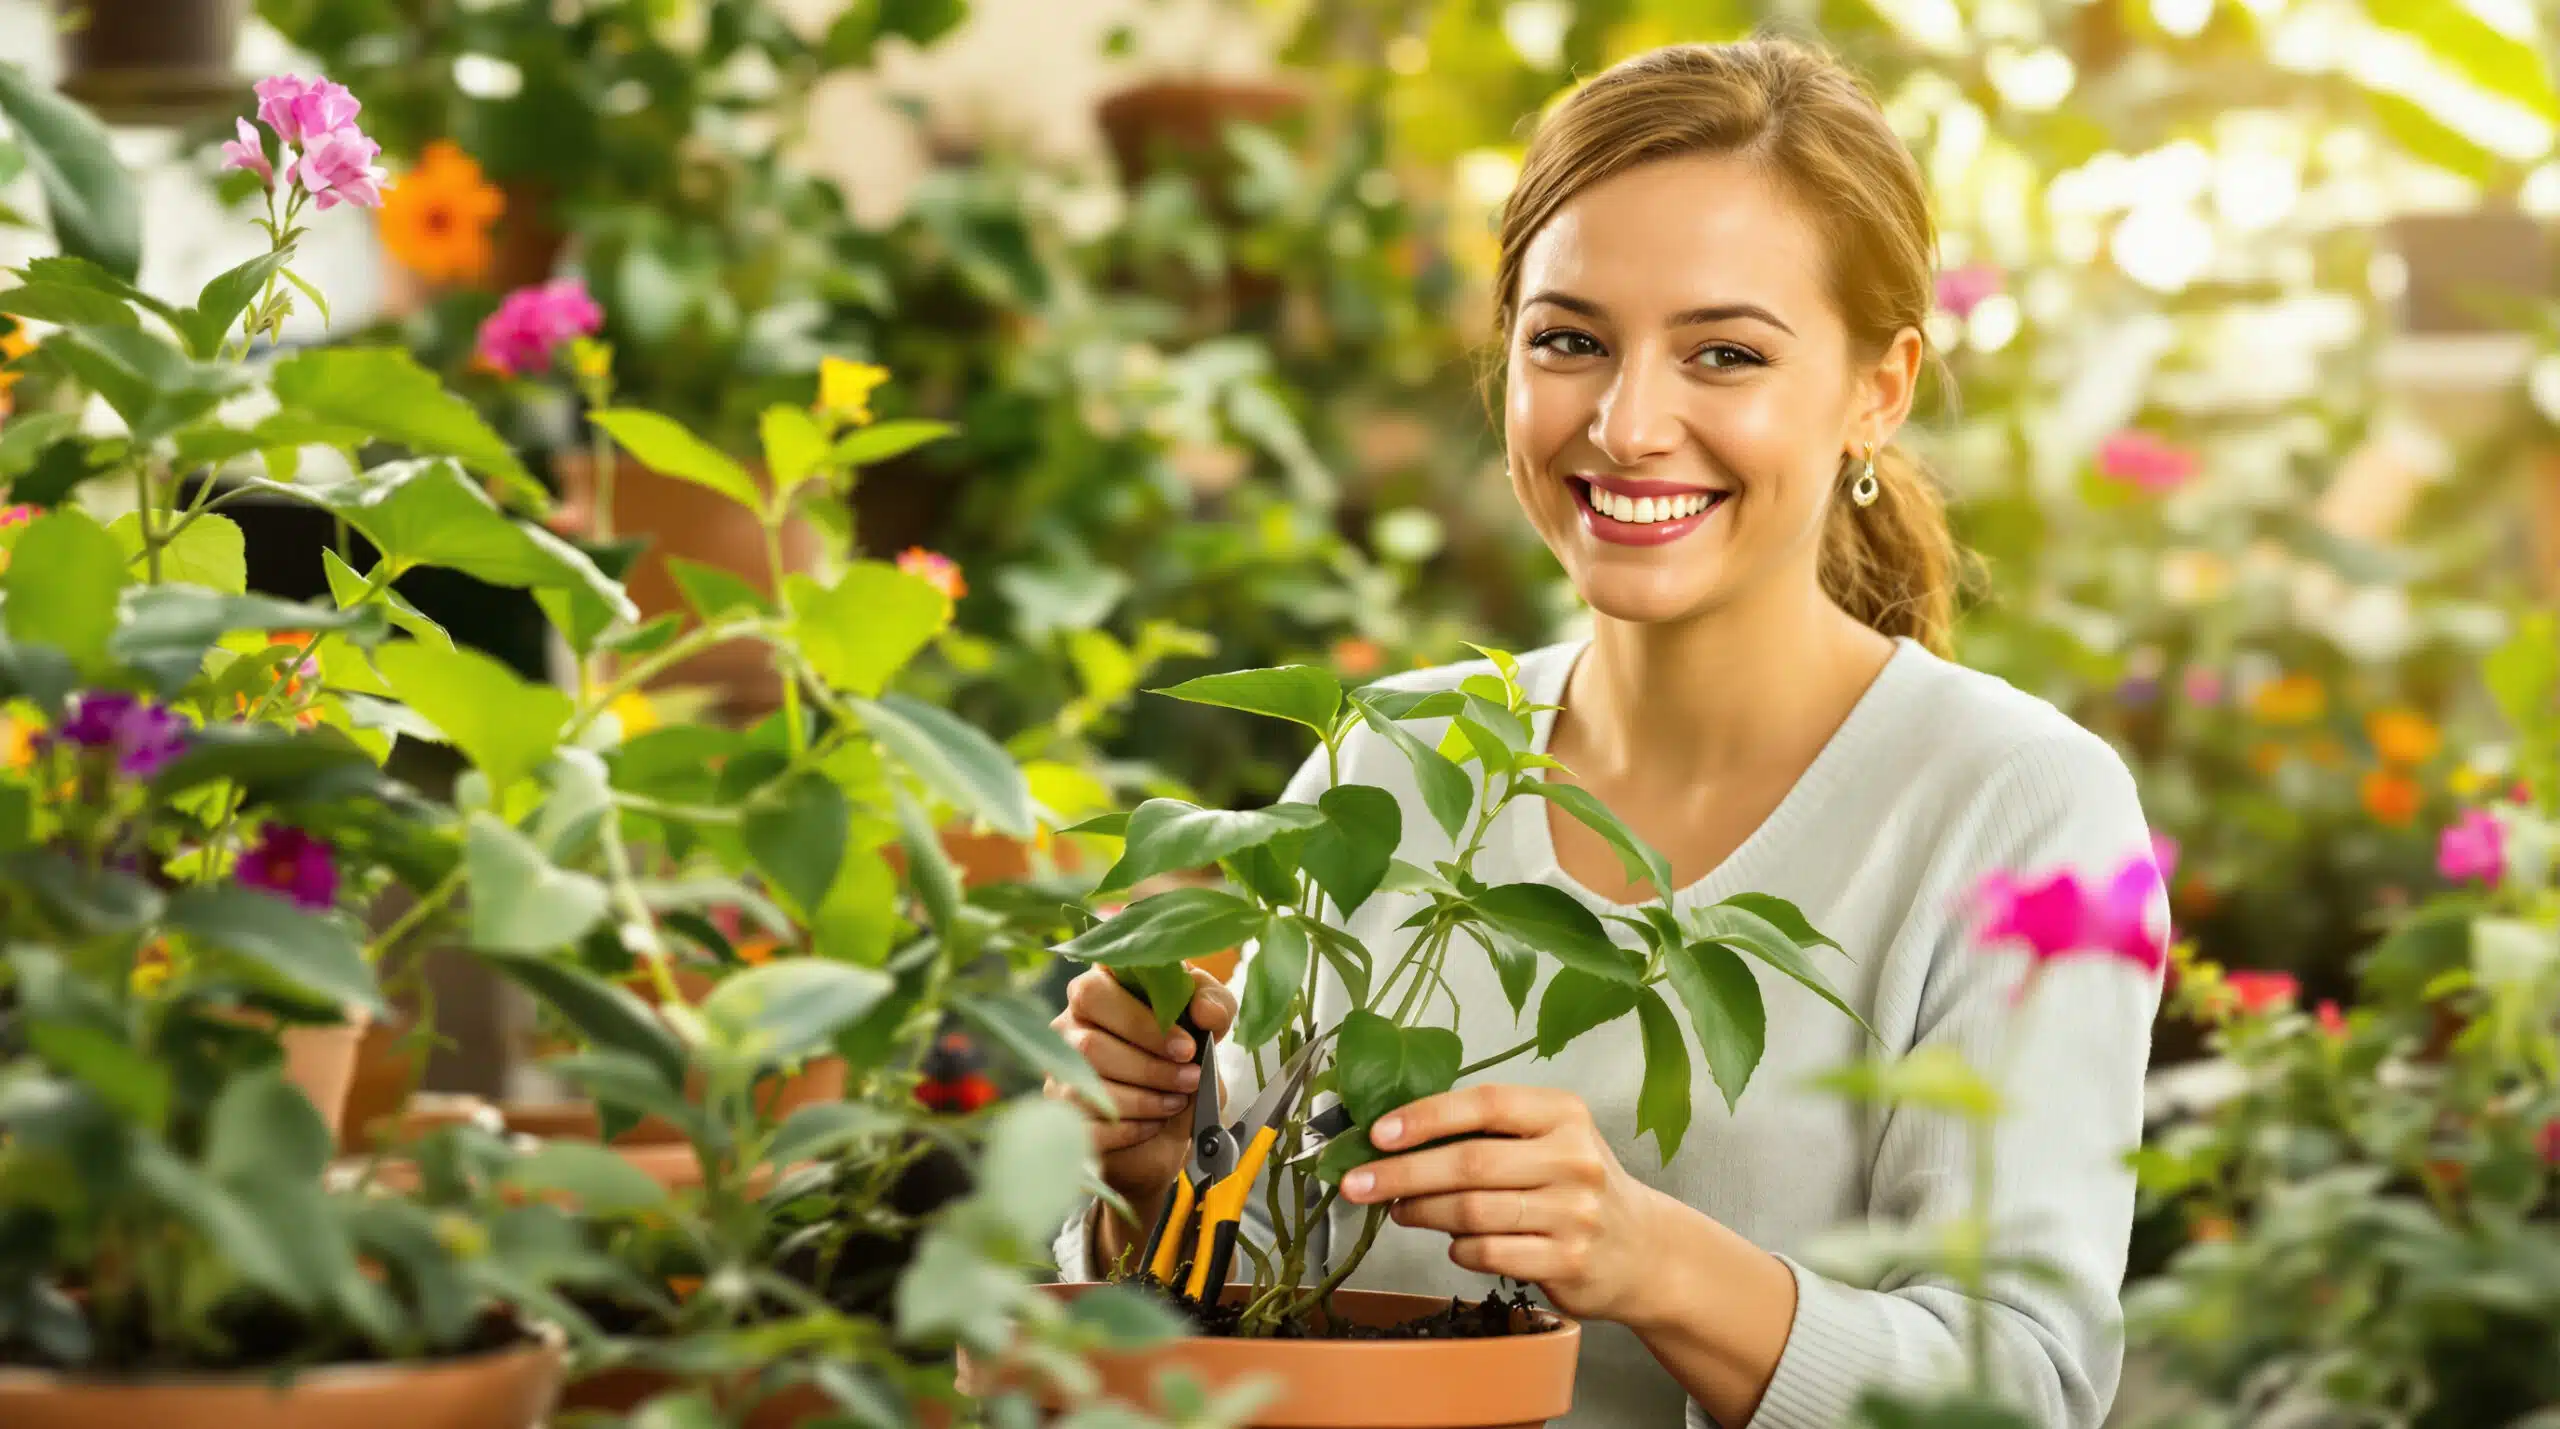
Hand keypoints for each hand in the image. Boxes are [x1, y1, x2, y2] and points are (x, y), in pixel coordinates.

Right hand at [1045, 965, 1234, 1205]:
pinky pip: (1086, 1126)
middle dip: (1149, 1067)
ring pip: (1086, 1086)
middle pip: (1090, 1044)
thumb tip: (1205, 1013)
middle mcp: (1067, 1027)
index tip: (1186, 1047)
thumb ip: (1214, 1005)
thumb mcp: (1208, 1021)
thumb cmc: (1181, 1052)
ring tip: (1178, 1101)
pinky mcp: (1062, 1116)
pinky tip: (1154, 1124)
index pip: (1094, 991)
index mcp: (1097, 989)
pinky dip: (1127, 1128)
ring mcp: (1058, 1073)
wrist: (1173, 1115)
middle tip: (1190, 1079)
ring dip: (1142, 1099)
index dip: (1139, 1022)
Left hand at [1336, 1084, 1664, 1323]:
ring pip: (1472, 1212)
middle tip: (1358, 1183)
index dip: (1425, 1116)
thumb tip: (1396, 1137)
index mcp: (1563, 1114)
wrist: (1643, 1249)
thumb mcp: (1549, 1141)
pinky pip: (1489, 1252)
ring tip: (1400, 1210)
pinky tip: (1454, 1243)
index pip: (1485, 1104)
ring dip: (1422, 1212)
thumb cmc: (1575, 1185)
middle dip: (1402, 1173)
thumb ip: (1488, 1133)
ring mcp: (1574, 1213)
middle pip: (1469, 1163)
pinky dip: (1459, 1248)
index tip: (1378, 1133)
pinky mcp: (1568, 1261)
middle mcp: (1573, 1158)